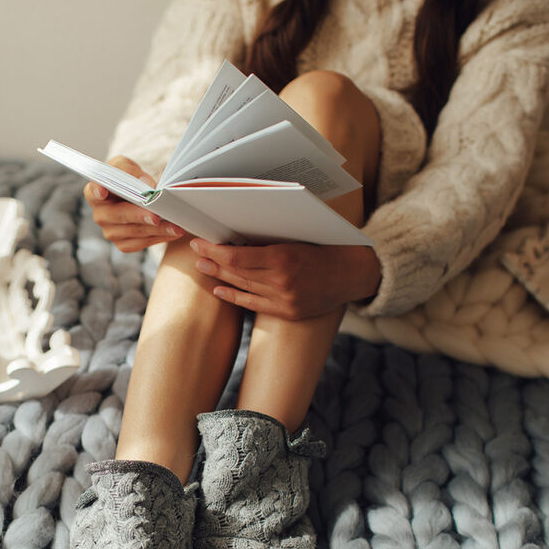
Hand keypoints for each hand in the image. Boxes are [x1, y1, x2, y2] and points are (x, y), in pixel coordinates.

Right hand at [85, 156, 183, 252]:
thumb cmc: (127, 178)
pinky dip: (159, 238)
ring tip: (175, 226)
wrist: (134, 196)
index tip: (102, 191)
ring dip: (156, 230)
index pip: (92, 191)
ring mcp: (111, 232)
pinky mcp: (123, 244)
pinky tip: (172, 232)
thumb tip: (146, 185)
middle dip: (138, 216)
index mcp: (96, 193)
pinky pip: (141, 243)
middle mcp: (101, 215)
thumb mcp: (126, 167)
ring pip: (134, 232)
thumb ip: (131, 171)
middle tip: (156, 216)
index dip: (97, 191)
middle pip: (118, 216)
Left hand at [190, 238, 381, 319]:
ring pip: (243, 287)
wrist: (352, 274)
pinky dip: (235, 297)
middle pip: (236, 272)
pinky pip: (254, 305)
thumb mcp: (297, 236)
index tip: (200, 242)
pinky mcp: (288, 313)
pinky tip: (219, 290)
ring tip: (203, 267)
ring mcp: (284, 299)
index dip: (214, 250)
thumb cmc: (325, 247)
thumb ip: (268, 239)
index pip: (237, 257)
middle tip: (196, 253)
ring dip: (219, 278)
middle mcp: (282, 281)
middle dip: (213, 262)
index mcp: (284, 257)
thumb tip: (235, 235)